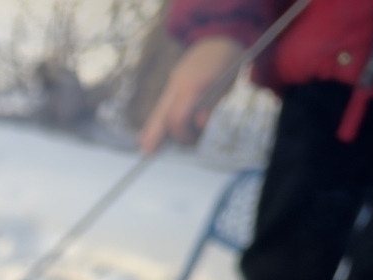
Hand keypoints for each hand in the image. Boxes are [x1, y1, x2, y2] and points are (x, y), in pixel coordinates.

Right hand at [140, 36, 242, 154]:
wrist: (220, 34)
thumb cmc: (227, 61)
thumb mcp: (226, 85)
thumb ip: (211, 106)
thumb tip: (199, 124)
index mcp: (191, 85)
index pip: (177, 118)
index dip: (181, 133)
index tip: (190, 141)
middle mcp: (176, 84)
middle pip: (160, 114)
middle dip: (153, 134)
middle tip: (145, 152)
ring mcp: (172, 82)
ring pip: (158, 109)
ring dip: (153, 128)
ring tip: (145, 143)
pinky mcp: (173, 82)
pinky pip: (162, 103)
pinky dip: (156, 118)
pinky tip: (148, 131)